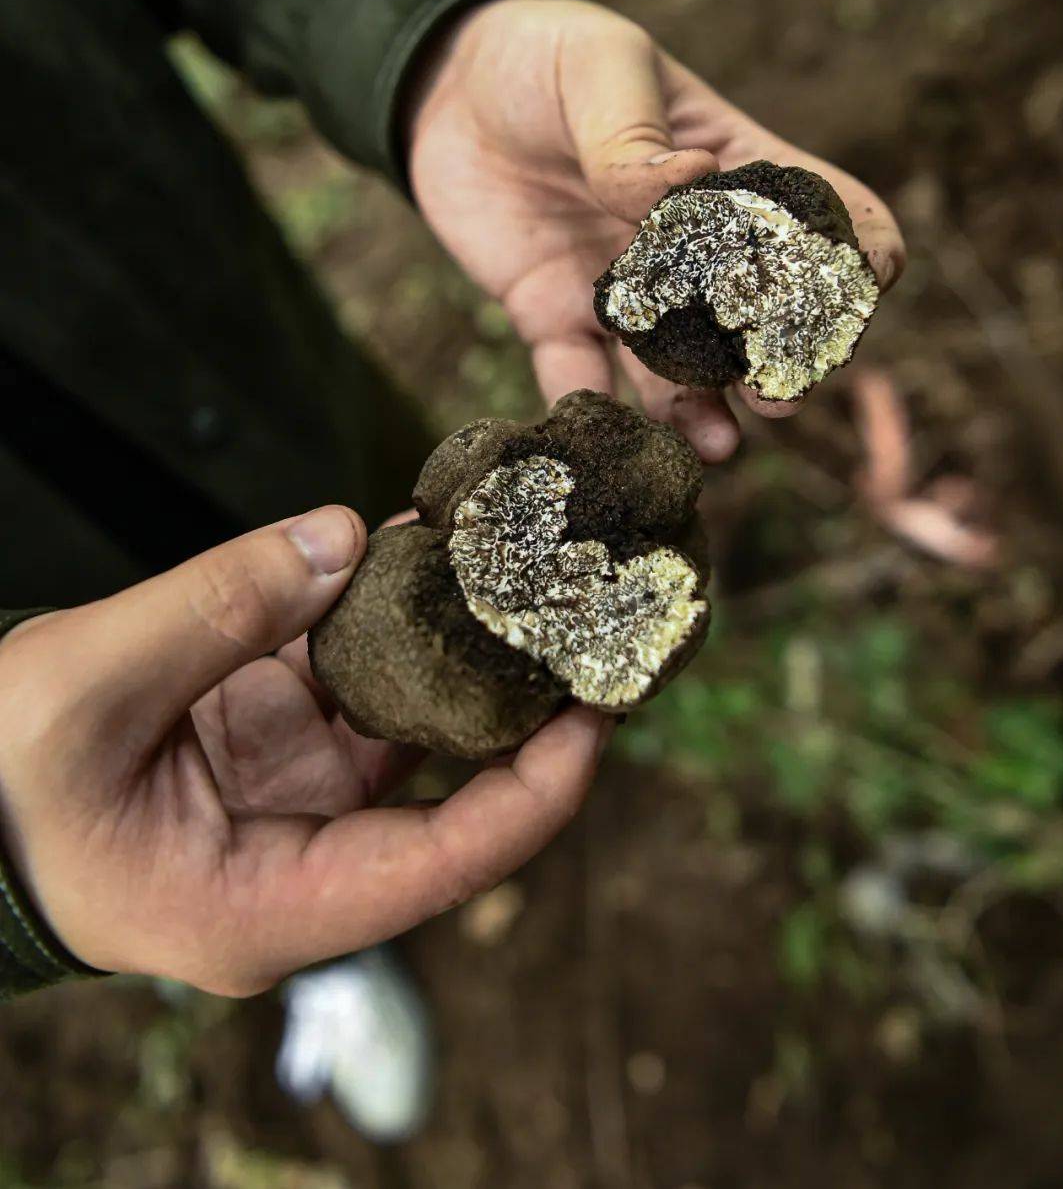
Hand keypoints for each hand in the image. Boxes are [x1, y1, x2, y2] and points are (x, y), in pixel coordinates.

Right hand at [0, 508, 607, 995]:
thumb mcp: (87, 693)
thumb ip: (215, 608)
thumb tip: (345, 536)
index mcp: (265, 905)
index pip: (437, 865)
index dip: (531, 797)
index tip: (595, 721)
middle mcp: (301, 861)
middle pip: (446, 793)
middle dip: (516, 709)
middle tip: (585, 620)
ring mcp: (292, 799)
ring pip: (407, 722)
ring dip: (458, 647)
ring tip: (518, 561)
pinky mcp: (276, 744)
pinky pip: (356, 681)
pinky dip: (389, 620)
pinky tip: (423, 549)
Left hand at [407, 0, 903, 461]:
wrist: (443, 83)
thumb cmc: (545, 54)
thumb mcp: (599, 68)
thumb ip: (634, 134)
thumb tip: (687, 181)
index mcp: (731, 171)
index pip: (823, 218)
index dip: (858, 252)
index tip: (866, 288)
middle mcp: (688, 246)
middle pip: (755, 318)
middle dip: (775, 362)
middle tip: (780, 397)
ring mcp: (624, 287)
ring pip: (675, 368)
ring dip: (699, 409)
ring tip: (717, 444)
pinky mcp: (552, 314)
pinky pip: (575, 374)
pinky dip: (587, 407)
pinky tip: (600, 430)